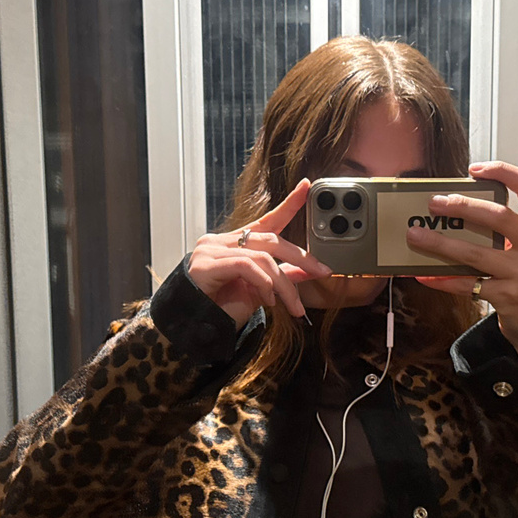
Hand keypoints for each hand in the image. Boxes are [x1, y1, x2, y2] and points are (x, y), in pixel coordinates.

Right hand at [188, 179, 330, 326]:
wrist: (196, 331)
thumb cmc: (222, 310)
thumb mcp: (261, 292)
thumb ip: (282, 278)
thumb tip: (308, 271)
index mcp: (235, 244)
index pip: (266, 220)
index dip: (288, 204)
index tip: (306, 186)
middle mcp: (221, 241)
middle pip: (271, 239)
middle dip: (300, 256)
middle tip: (321, 271)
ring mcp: (211, 250)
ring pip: (263, 257)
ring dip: (284, 284)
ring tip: (293, 306)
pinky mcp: (206, 264)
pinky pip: (246, 266)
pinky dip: (264, 283)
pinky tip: (268, 300)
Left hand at [406, 162, 517, 348]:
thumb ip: (509, 227)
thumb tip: (460, 207)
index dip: (503, 172)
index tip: (474, 169)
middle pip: (499, 217)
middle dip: (463, 207)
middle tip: (435, 203)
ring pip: (476, 254)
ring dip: (441, 244)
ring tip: (415, 235)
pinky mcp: (509, 297)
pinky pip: (467, 285)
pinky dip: (442, 279)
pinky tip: (424, 274)